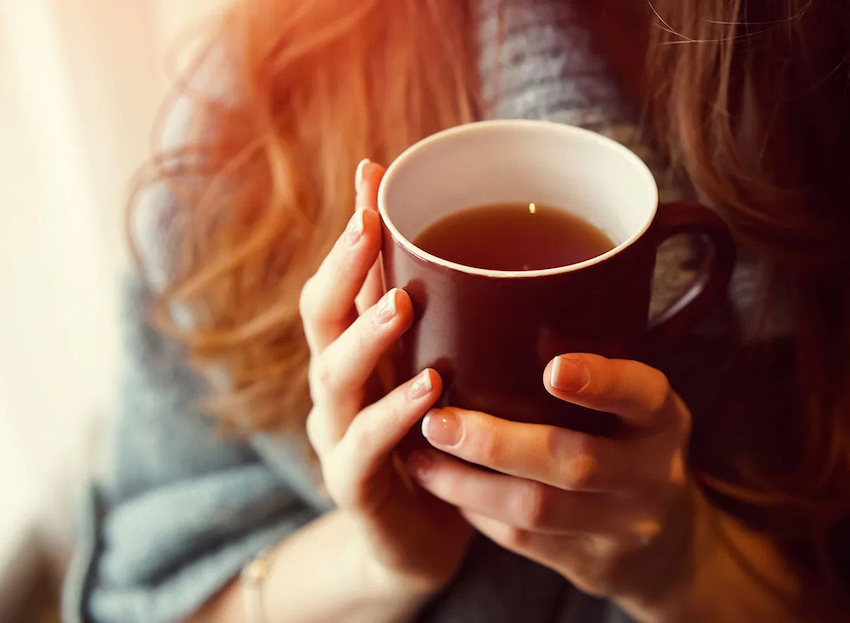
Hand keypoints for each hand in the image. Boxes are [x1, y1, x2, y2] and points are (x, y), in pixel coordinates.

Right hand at [299, 160, 471, 597]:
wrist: (421, 536)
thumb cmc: (435, 441)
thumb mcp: (437, 372)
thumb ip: (448, 323)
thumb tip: (498, 255)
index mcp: (355, 353)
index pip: (340, 279)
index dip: (350, 230)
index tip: (373, 173)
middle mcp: (337, 386)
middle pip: (319, 316)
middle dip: (344, 267)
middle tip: (372, 225)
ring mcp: (337, 435)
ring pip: (333, 376)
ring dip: (366, 336)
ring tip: (401, 302)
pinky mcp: (354, 485)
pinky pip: (364, 447)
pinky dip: (394, 415)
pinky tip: (430, 391)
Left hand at [407, 353, 693, 608]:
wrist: (665, 547)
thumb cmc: (629, 444)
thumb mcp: (633, 406)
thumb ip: (592, 368)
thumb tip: (491, 304)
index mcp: (663, 420)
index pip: (643, 395)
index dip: (601, 382)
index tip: (552, 368)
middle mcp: (651, 474)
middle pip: (574, 462)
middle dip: (497, 442)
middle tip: (438, 419)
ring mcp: (622, 526)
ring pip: (537, 509)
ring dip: (469, 483)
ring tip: (422, 456)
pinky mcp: (589, 563)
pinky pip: (523, 540)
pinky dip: (476, 511)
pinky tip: (444, 486)